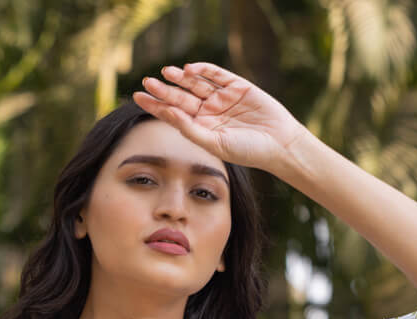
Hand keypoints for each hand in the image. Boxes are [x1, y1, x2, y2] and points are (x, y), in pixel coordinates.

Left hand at [134, 62, 306, 171]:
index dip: (156, 105)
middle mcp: (209, 112)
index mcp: (201, 128)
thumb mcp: (216, 144)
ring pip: (195, 84)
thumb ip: (192, 130)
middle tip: (146, 83)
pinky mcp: (236, 85)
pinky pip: (216, 74)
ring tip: (165, 72)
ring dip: (180, 78)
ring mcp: (222, 97)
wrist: (278, 144)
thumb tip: (170, 115)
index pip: (173, 114)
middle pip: (181, 97)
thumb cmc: (247, 150)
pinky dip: (203, 69)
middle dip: (164, 90)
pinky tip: (190, 69)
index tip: (138, 97)